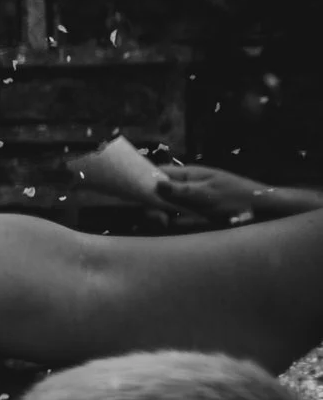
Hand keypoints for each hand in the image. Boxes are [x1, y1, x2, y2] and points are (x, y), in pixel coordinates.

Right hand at [153, 162, 269, 220]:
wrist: (263, 210)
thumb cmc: (238, 198)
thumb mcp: (209, 194)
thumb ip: (182, 190)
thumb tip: (156, 184)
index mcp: (188, 174)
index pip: (157, 173)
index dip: (143, 182)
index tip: (136, 196)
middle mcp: (185, 186)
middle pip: (157, 192)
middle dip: (152, 204)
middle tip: (160, 218)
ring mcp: (189, 200)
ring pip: (163, 206)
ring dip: (161, 215)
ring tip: (166, 223)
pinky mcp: (194, 214)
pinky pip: (175, 218)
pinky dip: (172, 222)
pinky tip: (173, 226)